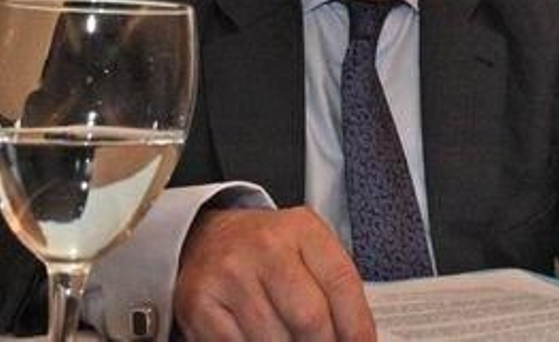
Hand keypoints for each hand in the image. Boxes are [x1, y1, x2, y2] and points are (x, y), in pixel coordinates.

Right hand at [174, 207, 375, 340]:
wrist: (207, 238)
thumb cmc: (267, 250)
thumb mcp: (306, 249)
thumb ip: (332, 286)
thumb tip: (356, 338)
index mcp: (302, 229)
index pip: (341, 282)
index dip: (357, 325)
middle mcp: (266, 246)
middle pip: (310, 318)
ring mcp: (231, 273)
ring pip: (275, 340)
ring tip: (290, 338)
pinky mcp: (201, 301)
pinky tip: (258, 338)